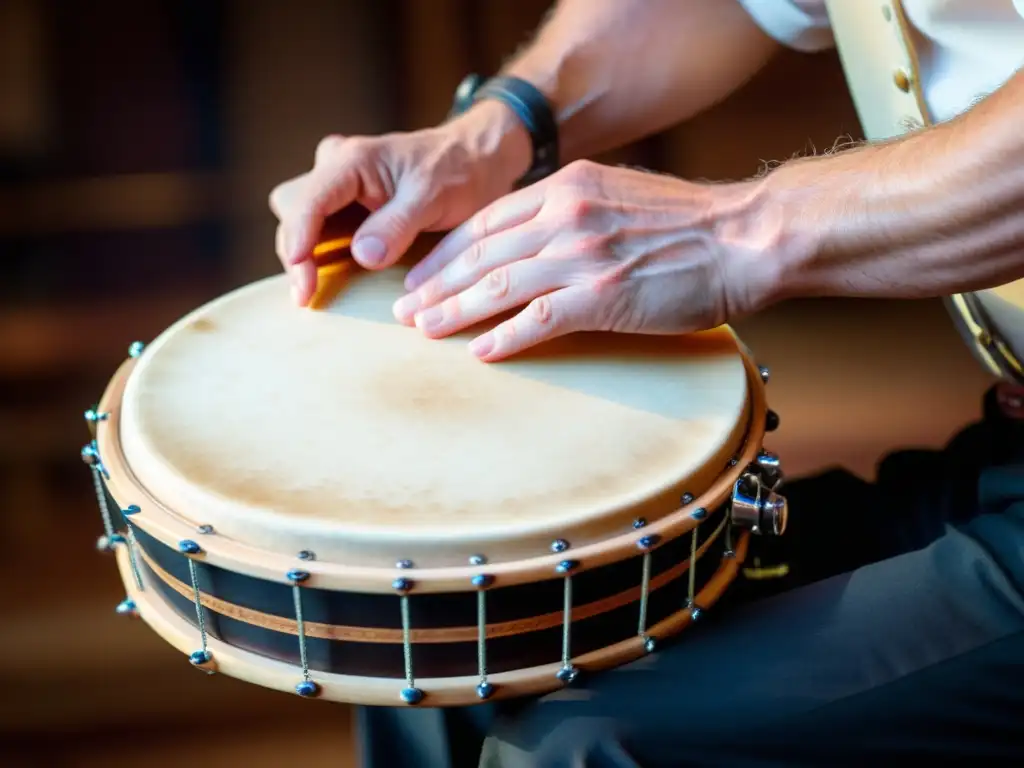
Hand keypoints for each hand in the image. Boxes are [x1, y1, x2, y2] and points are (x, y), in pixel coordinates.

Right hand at [269, 101, 531, 305]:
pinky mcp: (344, 203)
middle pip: (292, 209)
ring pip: (298, 218)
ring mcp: (337, 184)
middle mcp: (336, 167)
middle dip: (295, 251)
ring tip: (310, 292)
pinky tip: (321, 280)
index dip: (299, 239)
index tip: (303, 278)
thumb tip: (362, 256)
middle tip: (306, 295)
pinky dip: (316, 253)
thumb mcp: (434, 197)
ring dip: (302, 254)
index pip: (310, 200)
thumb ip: (398, 224)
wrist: (475, 161)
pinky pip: (317, 227)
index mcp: (353, 160)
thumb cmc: (458, 172)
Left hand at [392, 160, 776, 360]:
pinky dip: (504, 337)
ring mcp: (583, 255)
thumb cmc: (690, 222)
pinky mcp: (604, 296)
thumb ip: (574, 208)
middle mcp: (566, 215)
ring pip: (498, 285)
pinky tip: (479, 351)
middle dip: (435, 283)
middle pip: (480, 253)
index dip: (446, 250)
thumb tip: (537, 233)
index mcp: (566, 187)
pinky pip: (538, 320)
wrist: (746, 237)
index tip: (421, 273)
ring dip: (454, 310)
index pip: (486, 221)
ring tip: (424, 330)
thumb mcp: (620, 193)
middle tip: (404, 310)